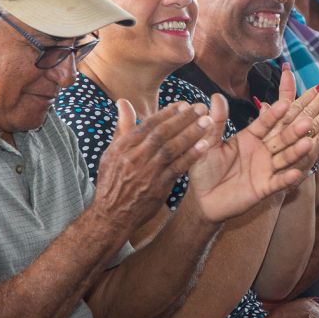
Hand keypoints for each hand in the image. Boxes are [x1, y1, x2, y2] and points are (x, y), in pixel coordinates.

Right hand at [94, 101, 214, 227]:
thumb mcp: (111, 153)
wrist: (112, 215)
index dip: (166, 113)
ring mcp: (147, 172)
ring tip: (207, 122)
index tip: (182, 104)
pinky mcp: (158, 187)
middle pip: (162, 133)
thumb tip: (123, 102)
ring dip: (191, 134)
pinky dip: (191, 156)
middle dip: (183, 119)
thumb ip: (122, 127)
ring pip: (172, 148)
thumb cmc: (112, 181)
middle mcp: (135, 157)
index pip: (148, 125)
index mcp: (123, 147)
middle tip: (200, 107)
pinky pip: (178, 168)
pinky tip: (205, 146)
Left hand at [189, 94, 313, 221]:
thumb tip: (216, 95)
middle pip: (281, 138)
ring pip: (284, 158)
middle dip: (293, 131)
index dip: (274, 114)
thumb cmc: (204, 168)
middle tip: (307, 121)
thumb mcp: (208, 143)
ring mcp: (265, 169)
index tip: (285, 103)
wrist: (202, 198)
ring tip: (308, 143)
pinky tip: (296, 173)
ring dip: (296, 151)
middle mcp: (261, 151)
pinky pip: (278, 183)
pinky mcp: (264, 188)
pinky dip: (287, 179)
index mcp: (249, 137)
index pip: (265, 123)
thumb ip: (216, 121)